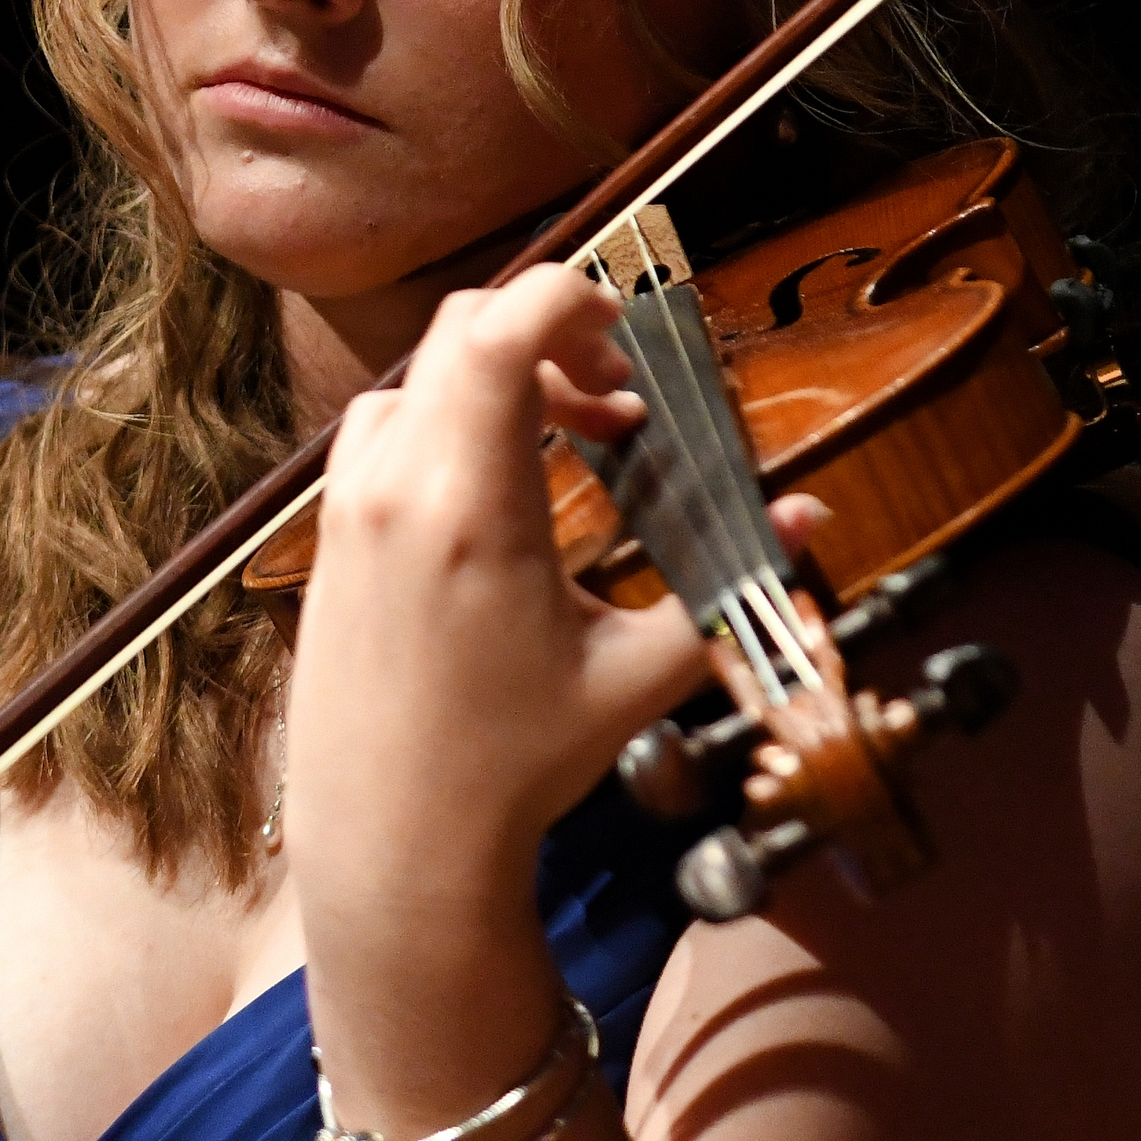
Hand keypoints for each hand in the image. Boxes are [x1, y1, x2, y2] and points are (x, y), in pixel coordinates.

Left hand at [286, 266, 815, 1082]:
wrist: (394, 842)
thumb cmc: (513, 767)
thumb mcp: (636, 677)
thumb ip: (723, 588)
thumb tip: (812, 516)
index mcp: (470, 507)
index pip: (501, 328)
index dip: (570, 298)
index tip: (625, 337)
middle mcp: (393, 490)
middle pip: (460, 331)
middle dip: (547, 336)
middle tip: (613, 398)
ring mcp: (346, 511)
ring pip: (416, 380)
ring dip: (493, 383)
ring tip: (567, 446)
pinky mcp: (328, 541)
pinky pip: (381, 435)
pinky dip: (444, 426)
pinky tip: (502, 493)